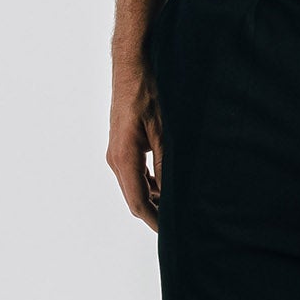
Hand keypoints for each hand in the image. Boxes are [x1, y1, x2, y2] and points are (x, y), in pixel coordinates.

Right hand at [107, 52, 165, 231]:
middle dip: (157, 213)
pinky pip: (136, 174)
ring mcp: (118, 153)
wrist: (132, 67)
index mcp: (124, 159)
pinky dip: (152, 184)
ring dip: (156, 198)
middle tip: (183, 223)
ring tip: (180, 206)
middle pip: (136, 198)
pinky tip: (170, 185)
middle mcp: (116, 159)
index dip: (156, 221)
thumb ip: (167, 164)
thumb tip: (176, 193)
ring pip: (136, 187)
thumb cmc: (147, 93)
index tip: (174, 233)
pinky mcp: (123, 146)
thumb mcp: (163, 131)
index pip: (138, 202)